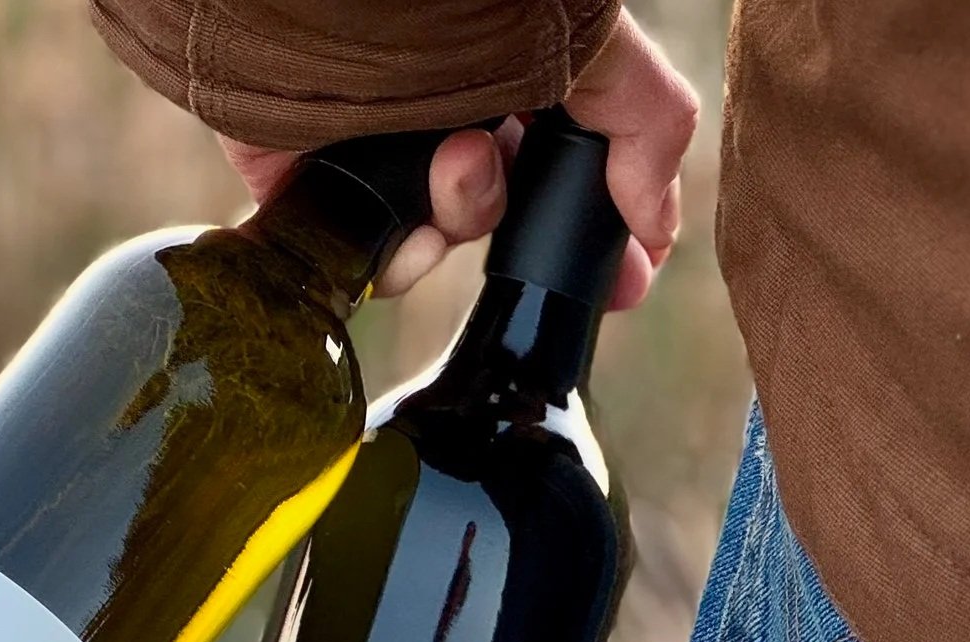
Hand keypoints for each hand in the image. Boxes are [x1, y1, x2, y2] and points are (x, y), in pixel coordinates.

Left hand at [217, 8, 699, 309]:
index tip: (628, 277)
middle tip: (550, 241)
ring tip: (454, 157)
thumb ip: (647, 117)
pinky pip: (374, 257)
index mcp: (511, 67)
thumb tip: (656, 222)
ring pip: (448, 233)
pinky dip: (400, 255)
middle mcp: (445, 105)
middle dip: (535, 225)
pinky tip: (403, 212)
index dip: (602, 227)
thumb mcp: (587, 37)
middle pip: (511, 209)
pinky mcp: (313, 185)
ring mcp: (378, 146)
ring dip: (467, 211)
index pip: (567, 164)